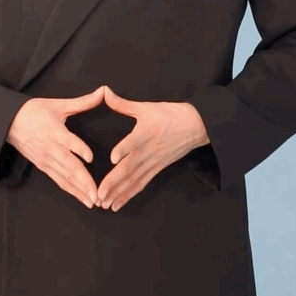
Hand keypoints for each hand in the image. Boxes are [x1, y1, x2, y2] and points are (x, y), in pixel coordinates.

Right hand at [6, 85, 104, 208]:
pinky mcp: (42, 166)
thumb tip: (102, 91)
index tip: (90, 158)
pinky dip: (70, 189)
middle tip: (98, 194)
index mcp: (55, 131)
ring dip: (79, 190)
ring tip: (93, 200)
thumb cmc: (34, 111)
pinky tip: (81, 197)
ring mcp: (46, 159)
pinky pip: (58, 180)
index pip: (69, 141)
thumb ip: (83, 102)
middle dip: (84, 181)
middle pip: (69, 166)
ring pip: (64, 177)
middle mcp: (51, 148)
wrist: (8, 122)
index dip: (79, 149)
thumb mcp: (58, 104)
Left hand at [97, 85, 209, 211]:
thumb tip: (103, 91)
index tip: (112, 158)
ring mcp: (153, 162)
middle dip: (114, 182)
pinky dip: (129, 195)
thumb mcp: (146, 106)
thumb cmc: (169, 114)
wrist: (196, 125)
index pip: (134, 141)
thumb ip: (122, 103)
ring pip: (134, 180)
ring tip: (104, 204)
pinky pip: (142, 184)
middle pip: (130, 168)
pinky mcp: (157, 169)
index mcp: (146, 132)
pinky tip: (118, 204)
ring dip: (119, 193)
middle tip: (99, 194)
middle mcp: (149, 150)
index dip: (124, 149)